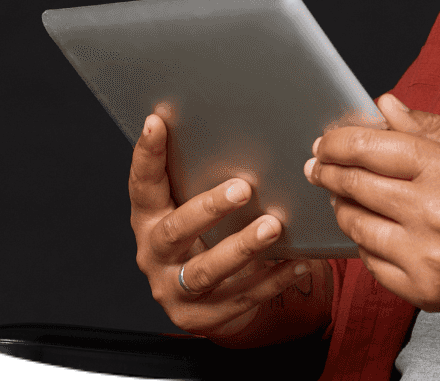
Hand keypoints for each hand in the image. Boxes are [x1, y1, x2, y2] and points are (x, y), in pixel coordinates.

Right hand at [128, 112, 315, 338]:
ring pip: (208, 271)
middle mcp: (155, 256)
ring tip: (272, 226)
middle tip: (243, 188)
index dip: (147, 155)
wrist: (204, 303)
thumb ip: (198, 180)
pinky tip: (297, 261)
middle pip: (177, 232)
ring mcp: (175, 290)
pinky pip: (242, 298)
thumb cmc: (202, 239)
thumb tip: (235, 125)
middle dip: (209, 209)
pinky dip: (272, 279)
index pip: (143, 186)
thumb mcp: (190, 210)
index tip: (157, 121)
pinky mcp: (202, 318)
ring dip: (241, 248)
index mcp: (149, 220)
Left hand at [305, 93, 439, 317]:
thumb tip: (383, 106)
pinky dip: (365, 242)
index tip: (325, 142)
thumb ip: (428, 126)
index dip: (337, 142)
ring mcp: (425, 257)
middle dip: (328, 171)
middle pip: (354, 184)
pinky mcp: (422, 290)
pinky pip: (371, 262)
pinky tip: (373, 229)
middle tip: (318, 166)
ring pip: (355, 225)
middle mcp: (432, 214)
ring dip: (342, 206)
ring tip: (344, 195)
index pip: (369, 148)